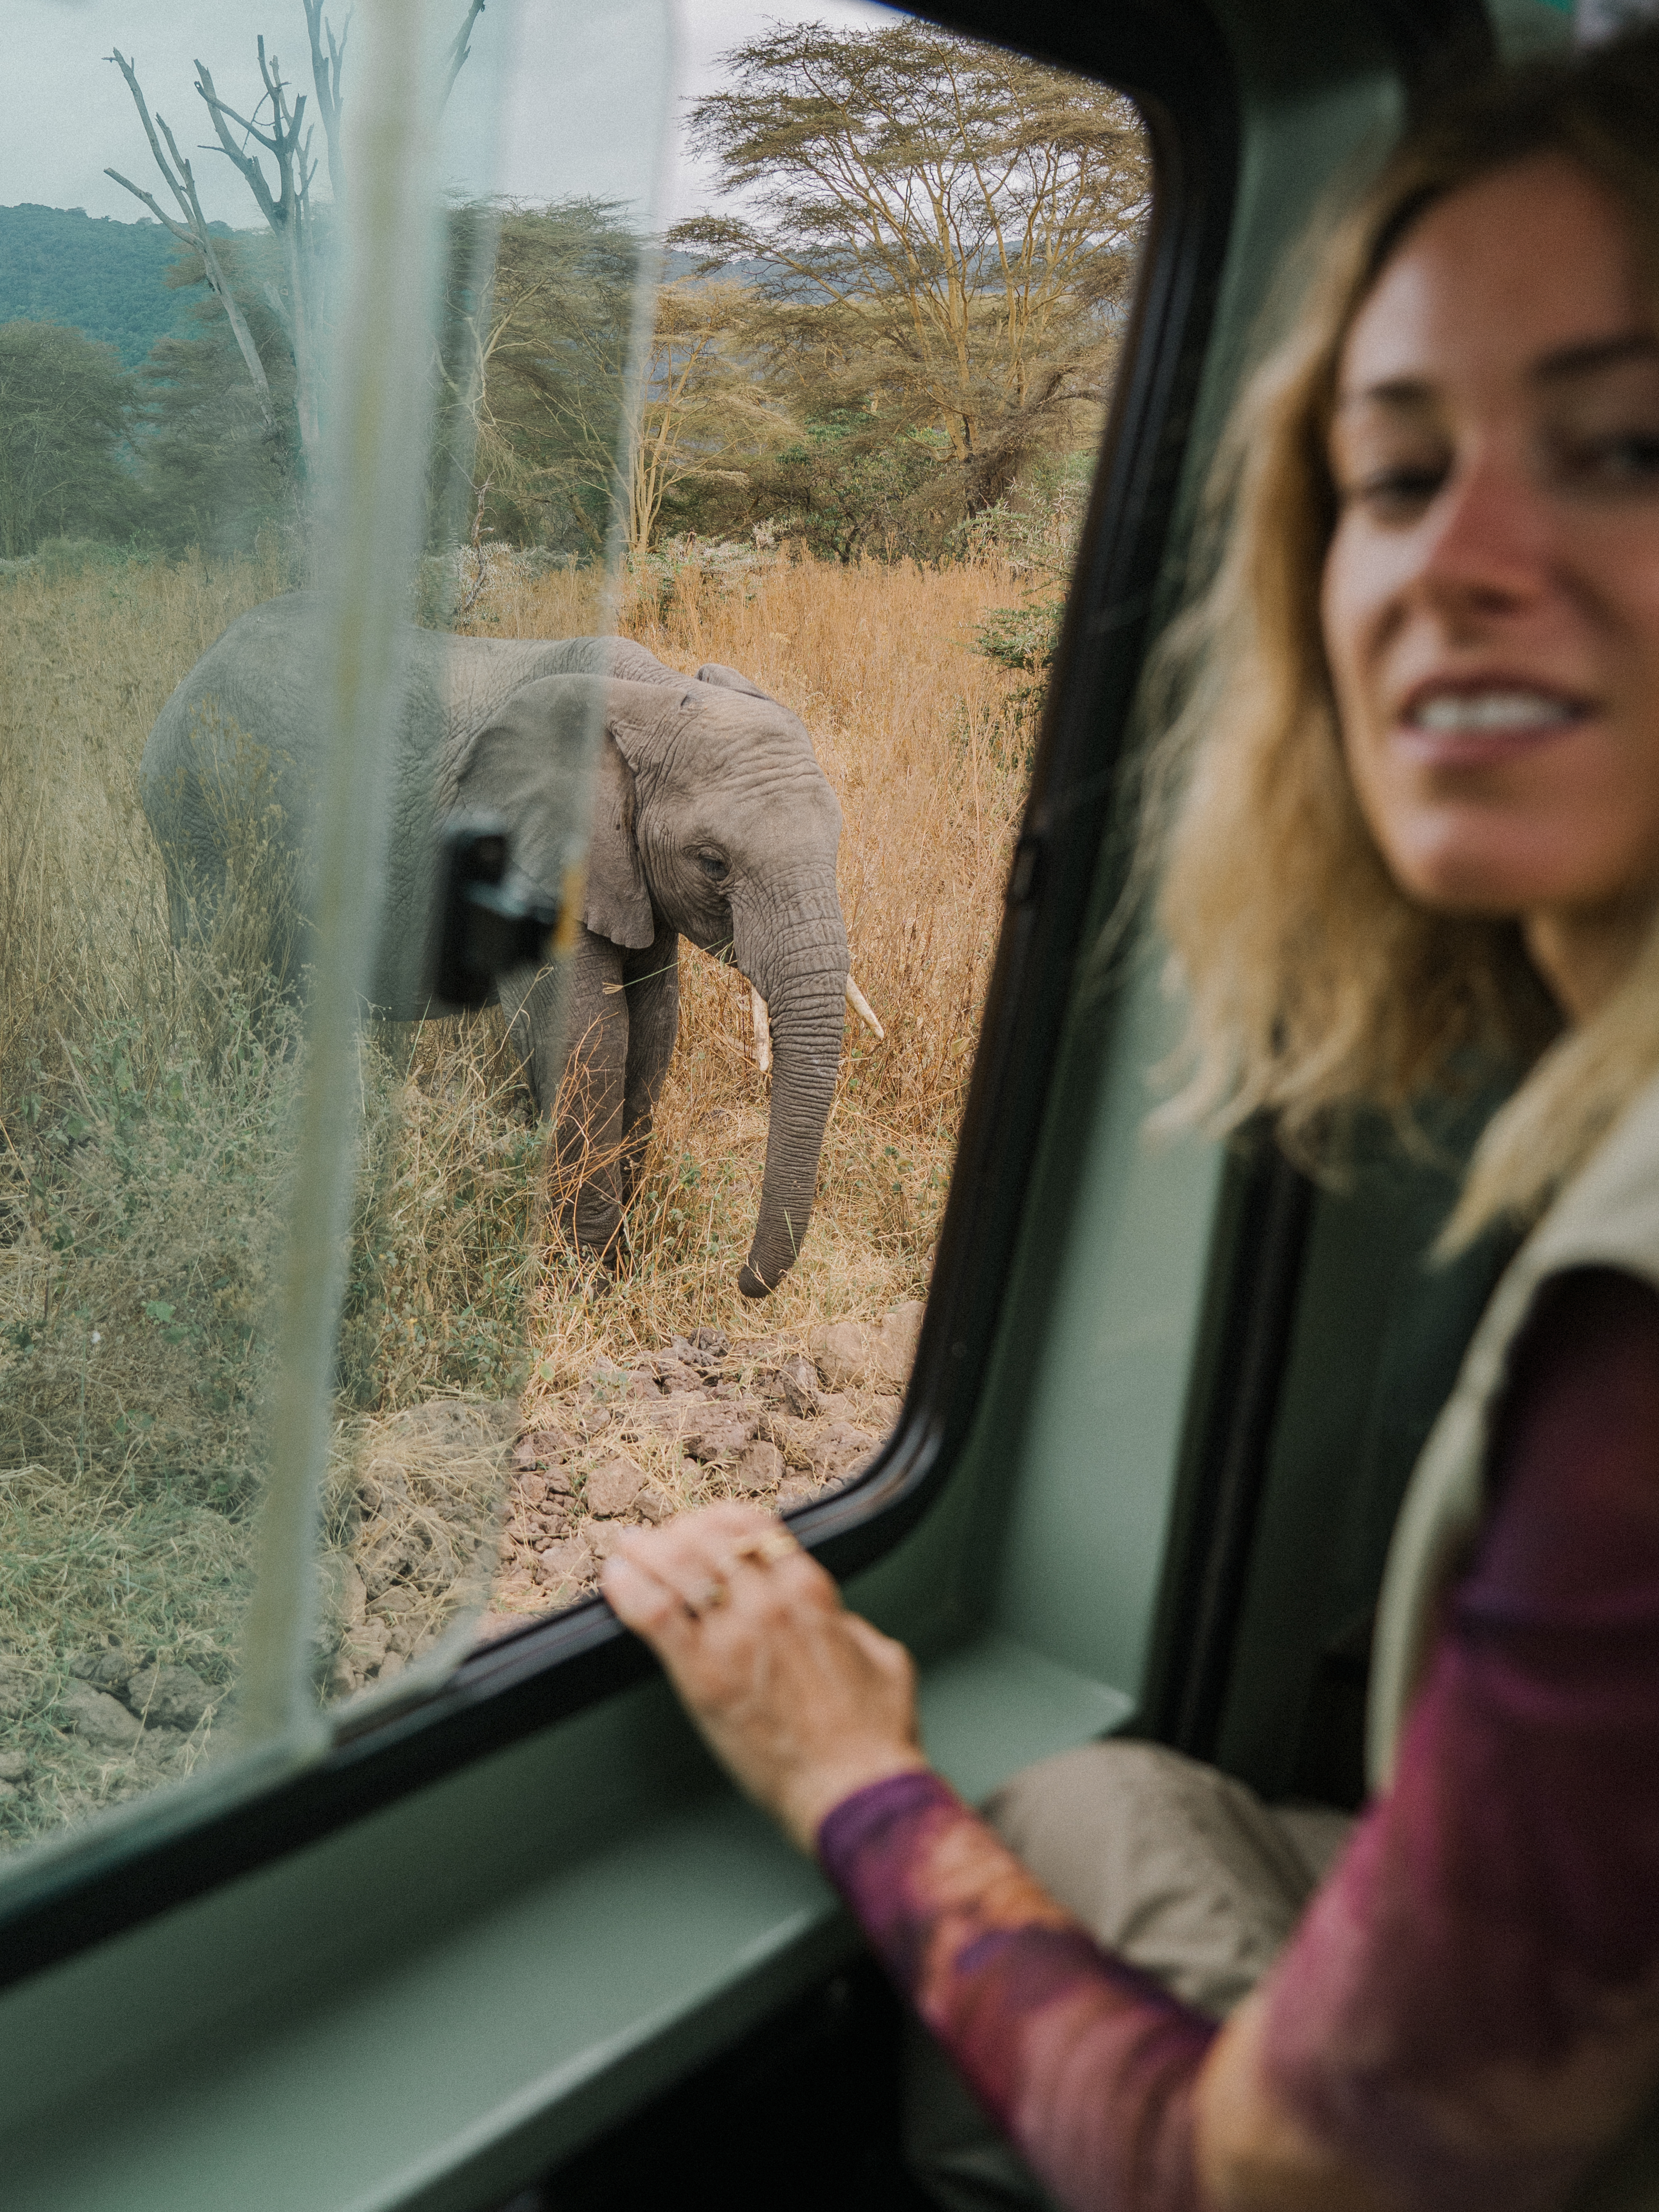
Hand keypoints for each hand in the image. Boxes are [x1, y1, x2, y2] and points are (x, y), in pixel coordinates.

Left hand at [600, 1502, 929, 1852]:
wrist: (853, 1788)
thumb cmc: (873, 1735)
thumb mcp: (882, 1659)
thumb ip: (850, 1629)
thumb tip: (838, 1624)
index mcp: (811, 1592)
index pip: (753, 1526)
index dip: (719, 1518)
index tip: (702, 1526)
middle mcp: (769, 1602)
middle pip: (707, 1540)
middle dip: (676, 1533)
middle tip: (657, 1540)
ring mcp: (734, 1636)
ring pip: (676, 1566)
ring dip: (646, 1552)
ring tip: (627, 1552)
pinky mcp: (703, 1676)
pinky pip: (655, 1614)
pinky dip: (629, 1589)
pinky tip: (616, 1580)